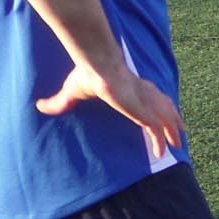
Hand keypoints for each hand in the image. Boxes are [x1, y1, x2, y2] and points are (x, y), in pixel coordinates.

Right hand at [35, 62, 184, 160]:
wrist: (97, 66)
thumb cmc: (88, 73)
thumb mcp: (73, 90)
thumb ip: (60, 101)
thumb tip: (39, 106)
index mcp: (132, 85)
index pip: (151, 95)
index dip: (158, 105)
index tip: (161, 115)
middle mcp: (144, 93)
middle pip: (165, 106)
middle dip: (173, 119)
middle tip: (179, 132)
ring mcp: (145, 102)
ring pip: (166, 118)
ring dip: (173, 132)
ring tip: (177, 145)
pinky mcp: (142, 110)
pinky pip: (155, 130)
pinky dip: (159, 141)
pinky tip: (160, 152)